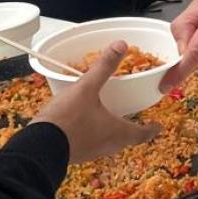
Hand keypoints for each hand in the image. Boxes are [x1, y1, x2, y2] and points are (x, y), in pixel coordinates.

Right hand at [31, 42, 159, 162]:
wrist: (39, 147)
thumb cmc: (68, 119)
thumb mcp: (87, 88)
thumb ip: (104, 66)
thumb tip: (121, 45)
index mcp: (117, 132)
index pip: (142, 134)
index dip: (152, 129)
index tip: (158, 126)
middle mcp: (108, 146)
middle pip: (126, 139)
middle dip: (133, 129)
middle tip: (136, 119)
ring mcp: (91, 153)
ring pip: (110, 143)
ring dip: (114, 132)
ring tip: (113, 118)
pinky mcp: (76, 154)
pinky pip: (93, 144)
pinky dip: (96, 134)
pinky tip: (87, 123)